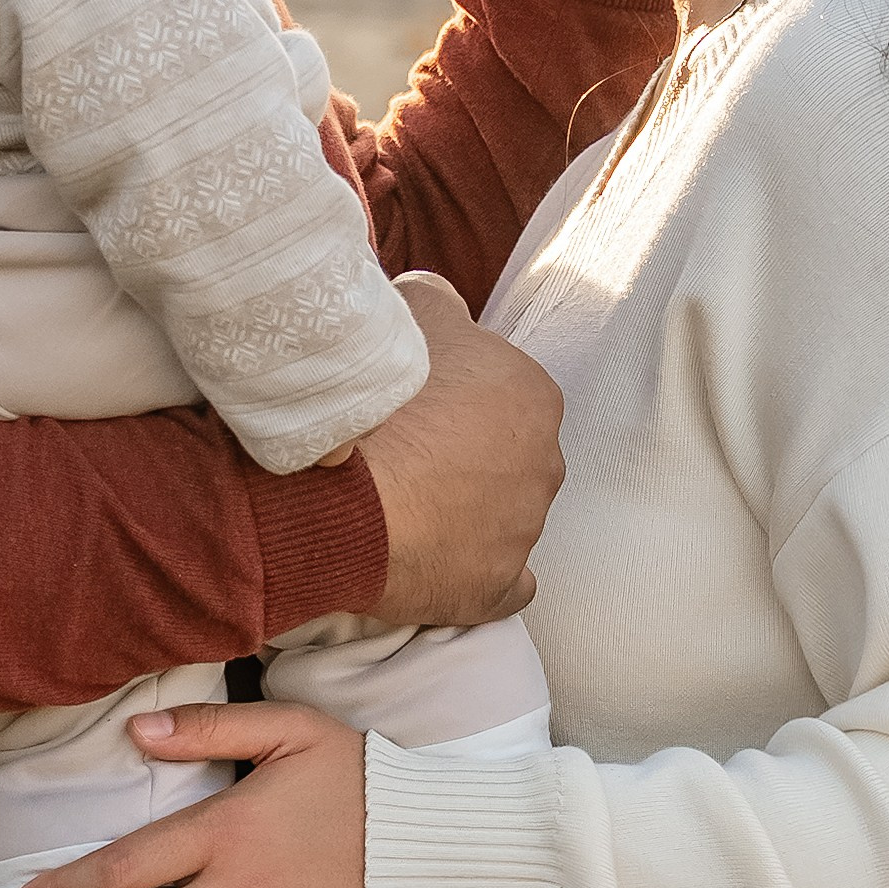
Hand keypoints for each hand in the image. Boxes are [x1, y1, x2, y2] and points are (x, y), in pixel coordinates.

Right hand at [360, 274, 562, 633]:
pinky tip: (440, 561)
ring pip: (505, 518)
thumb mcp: (409, 313)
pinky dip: (477, 573)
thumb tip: (440, 299)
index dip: (460, 402)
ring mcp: (523, 532)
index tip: (419, 410)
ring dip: (467, 514)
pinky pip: (505, 583)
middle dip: (469, 459)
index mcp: (534, 398)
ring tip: (404, 507)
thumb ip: (436, 301)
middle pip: (509, 458)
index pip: (506, 396)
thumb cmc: (380, 401)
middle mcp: (544, 465)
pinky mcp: (496, 587)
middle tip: (407, 456)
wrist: (344, 491)